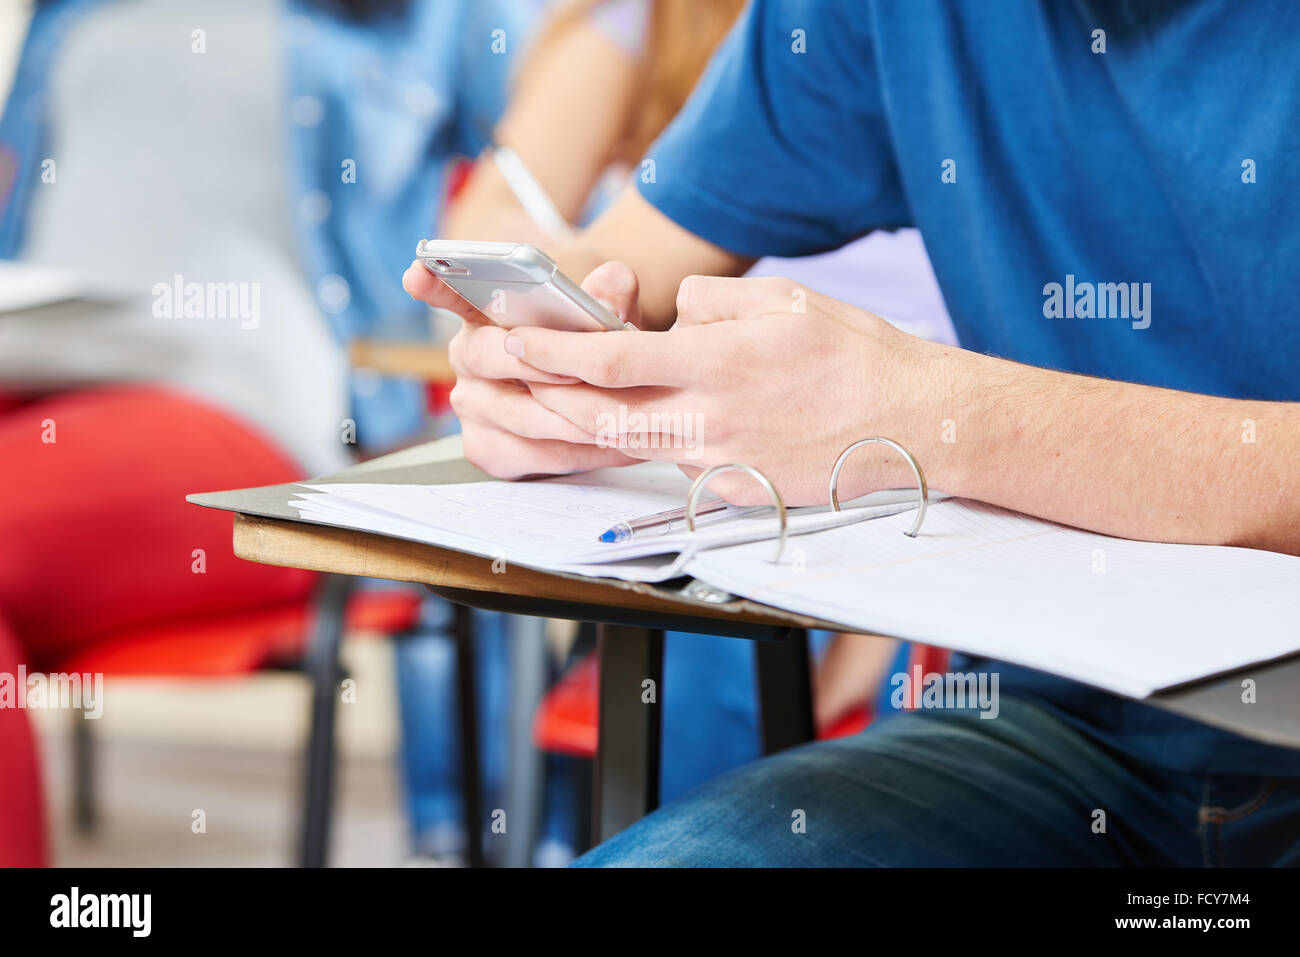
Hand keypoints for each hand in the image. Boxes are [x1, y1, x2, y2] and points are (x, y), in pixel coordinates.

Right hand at [402, 259, 641, 477]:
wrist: (596, 389)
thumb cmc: (590, 340)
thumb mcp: (604, 310)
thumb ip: (609, 291)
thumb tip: (610, 285)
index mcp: (483, 313)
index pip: (449, 293)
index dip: (433, 285)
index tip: (419, 273)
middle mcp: (467, 358)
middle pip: (486, 357)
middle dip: (536, 365)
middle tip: (577, 370)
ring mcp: (471, 406)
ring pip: (516, 415)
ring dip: (570, 417)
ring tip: (616, 415)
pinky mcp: (488, 449)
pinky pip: (530, 456)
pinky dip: (575, 452)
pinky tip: (610, 444)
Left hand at [509, 269, 966, 504]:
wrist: (914, 424)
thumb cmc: (856, 355)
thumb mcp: (784, 299)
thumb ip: (711, 304)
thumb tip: (669, 316)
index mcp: (719, 363)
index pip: (610, 359)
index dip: (551, 352)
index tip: (513, 338)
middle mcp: (710, 419)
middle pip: (599, 415)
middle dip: (540, 396)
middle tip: (499, 378)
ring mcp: (720, 463)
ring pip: (629, 444)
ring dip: (578, 425)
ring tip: (540, 402)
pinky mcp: (734, 492)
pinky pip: (676, 465)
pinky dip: (649, 444)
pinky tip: (645, 428)